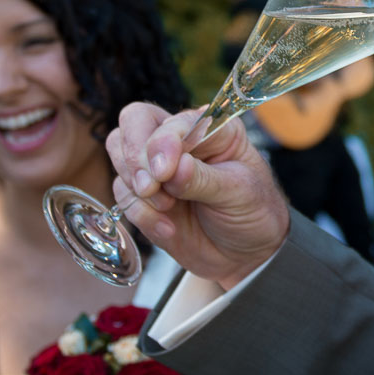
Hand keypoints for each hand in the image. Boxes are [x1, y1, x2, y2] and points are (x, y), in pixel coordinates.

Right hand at [106, 104, 290, 291]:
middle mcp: (180, 142)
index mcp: (211, 129)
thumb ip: (203, 179)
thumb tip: (173, 166)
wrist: (246, 254)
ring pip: (120, 159)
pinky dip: (141, 214)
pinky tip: (169, 229)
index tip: (164, 172)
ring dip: (138, 189)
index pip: (172, 120)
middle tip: (150, 187)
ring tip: (168, 209)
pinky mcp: (145, 198)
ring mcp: (158, 169)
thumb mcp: (239, 193)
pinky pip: (123, 197)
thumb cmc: (253, 213)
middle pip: (133, 122)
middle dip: (135, 157)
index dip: (162, 142)